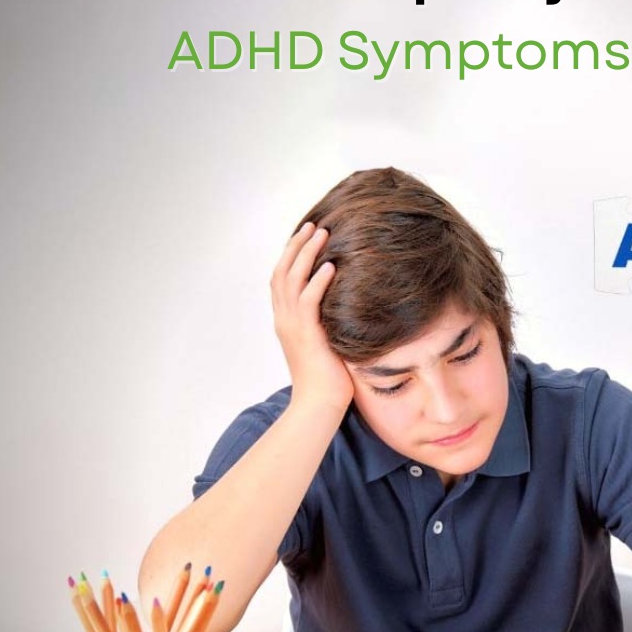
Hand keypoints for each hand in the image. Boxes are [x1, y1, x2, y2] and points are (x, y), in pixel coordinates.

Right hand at [270, 222, 353, 413]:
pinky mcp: (306, 336)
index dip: (291, 255)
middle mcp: (284, 320)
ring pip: (292, 280)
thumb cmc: (328, 379)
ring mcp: (292, 327)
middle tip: (313, 225)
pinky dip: (317, 281)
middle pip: (282, 272)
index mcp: (286, 321)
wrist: (318, 406)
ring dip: (307, 254)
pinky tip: (331, 266)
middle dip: (296, 246)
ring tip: (322, 234)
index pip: (281, 280)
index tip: (305, 236)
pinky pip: (308, 302)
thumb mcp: (327, 342)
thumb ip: (330, 322)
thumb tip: (350, 306)